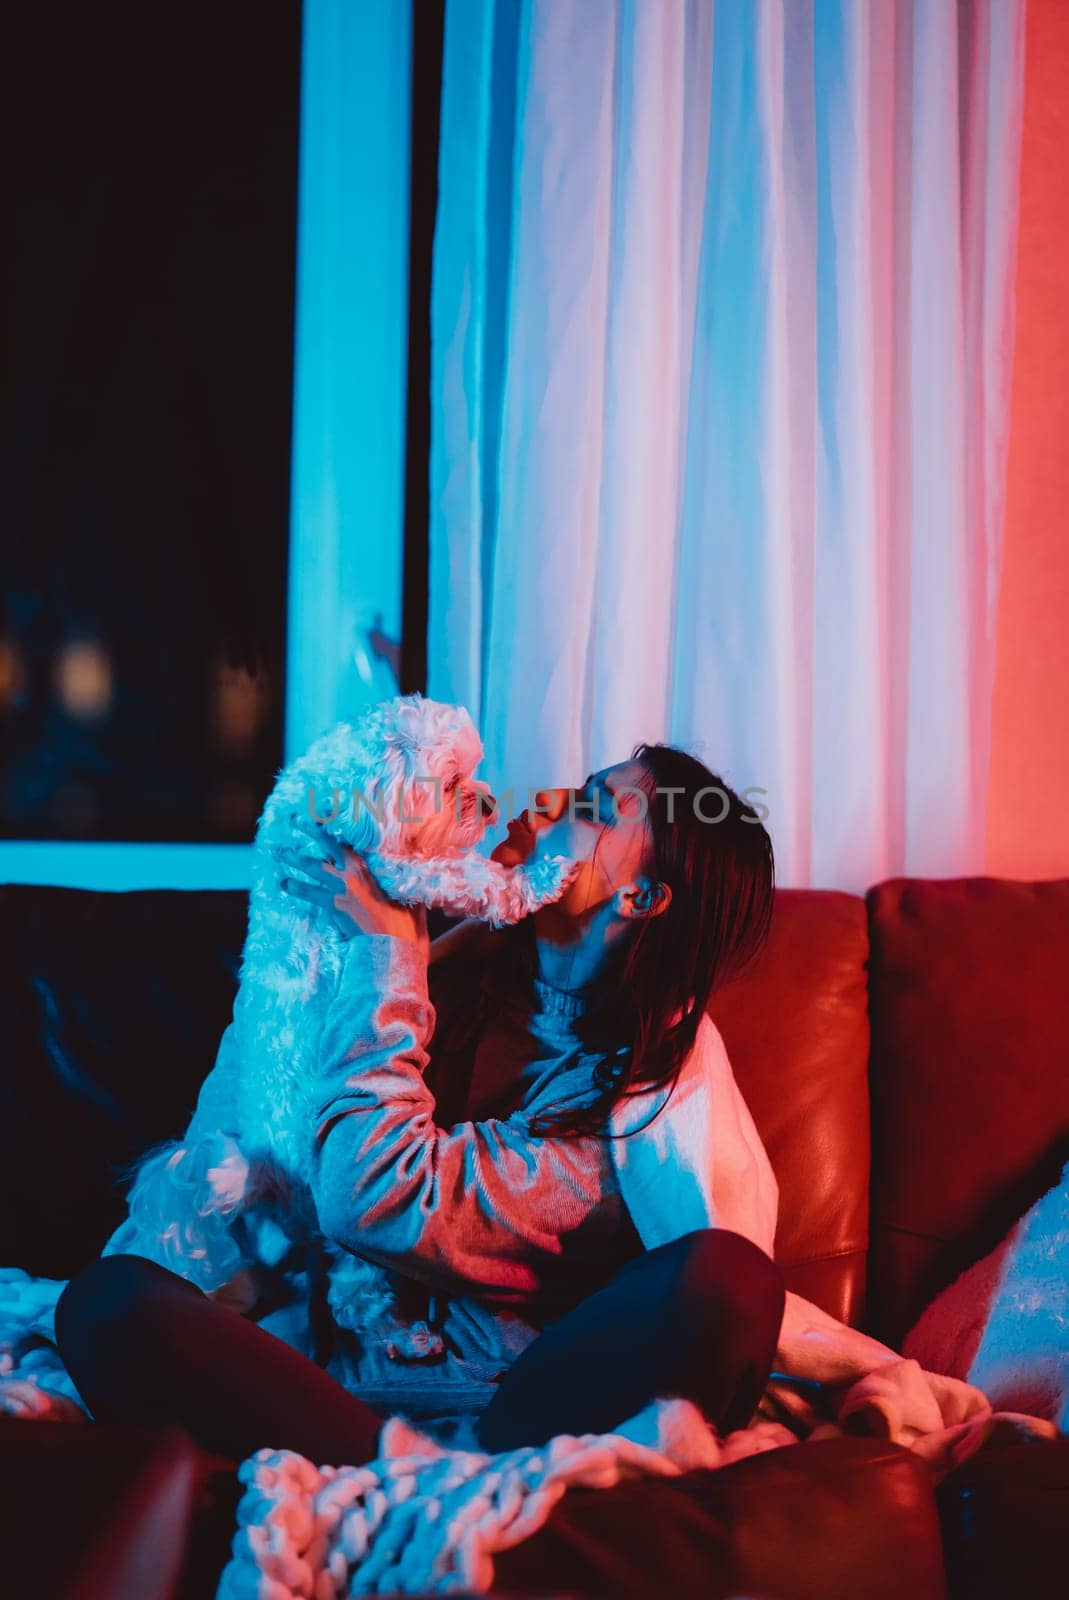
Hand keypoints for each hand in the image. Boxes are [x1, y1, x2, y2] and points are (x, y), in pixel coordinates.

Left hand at [275, 818, 428, 948]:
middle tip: (294, 821)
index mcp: (373, 867)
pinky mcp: (333, 905)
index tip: (324, 810)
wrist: (394, 947)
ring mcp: (341, 888)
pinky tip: (284, 883)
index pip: (352, 840)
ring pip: (312, 867)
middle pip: (327, 846)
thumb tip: (413, 870)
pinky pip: (309, 892)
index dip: (337, 825)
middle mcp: (354, 872)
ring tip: (279, 853)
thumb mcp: (410, 897)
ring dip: (294, 859)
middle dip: (310, 831)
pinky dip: (295, 887)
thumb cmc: (405, 924)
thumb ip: (404, 881)